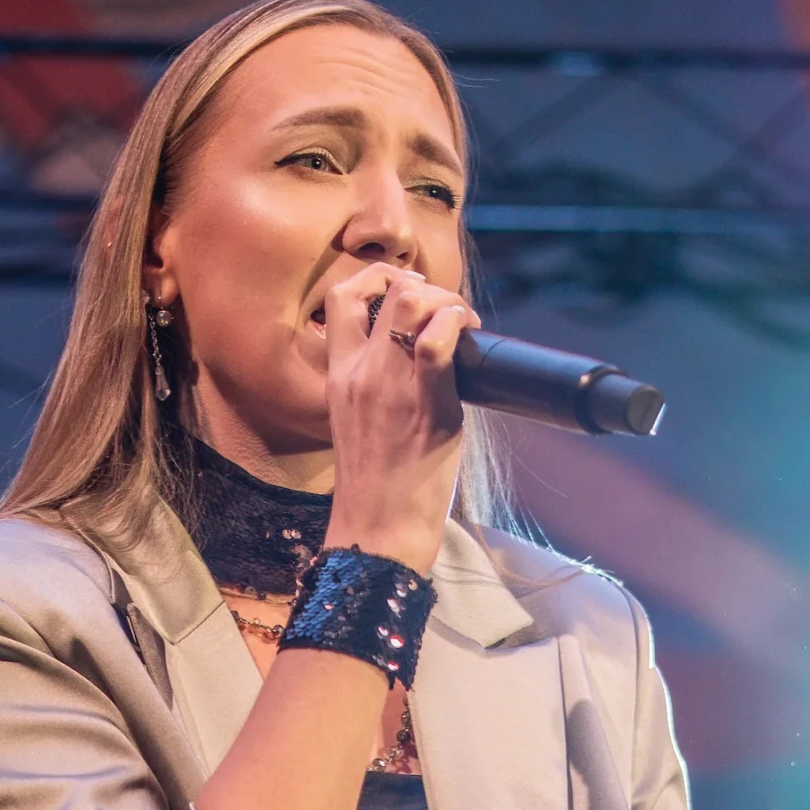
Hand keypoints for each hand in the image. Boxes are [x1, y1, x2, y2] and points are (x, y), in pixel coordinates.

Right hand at [322, 264, 477, 574]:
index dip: (376, 278)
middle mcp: (358, 372)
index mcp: (337, 376)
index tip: (404, 291)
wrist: (378, 530)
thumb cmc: (376, 488)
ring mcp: (390, 385)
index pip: (341, 298)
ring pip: (411, 301)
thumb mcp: (358, 424)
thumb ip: (376, 387)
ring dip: (445, 299)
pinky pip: (438, 341)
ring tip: (463, 321)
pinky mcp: (426, 404)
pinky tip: (471, 334)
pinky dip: (458, 323)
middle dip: (422, 284)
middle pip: (384, 289)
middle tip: (445, 308)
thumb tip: (417, 359)